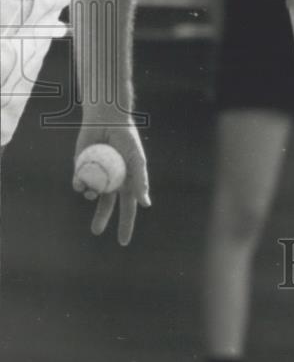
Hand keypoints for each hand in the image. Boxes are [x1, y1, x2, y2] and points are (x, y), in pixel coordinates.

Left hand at [73, 121, 150, 245]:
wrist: (106, 119)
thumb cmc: (126, 138)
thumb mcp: (137, 160)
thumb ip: (141, 181)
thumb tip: (146, 204)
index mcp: (127, 181)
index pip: (128, 208)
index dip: (126, 225)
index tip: (123, 242)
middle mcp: (111, 180)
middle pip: (106, 205)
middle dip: (100, 219)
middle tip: (95, 231)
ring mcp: (95, 175)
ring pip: (91, 195)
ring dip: (90, 196)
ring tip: (90, 192)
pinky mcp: (81, 168)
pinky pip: (79, 182)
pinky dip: (79, 184)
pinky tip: (81, 181)